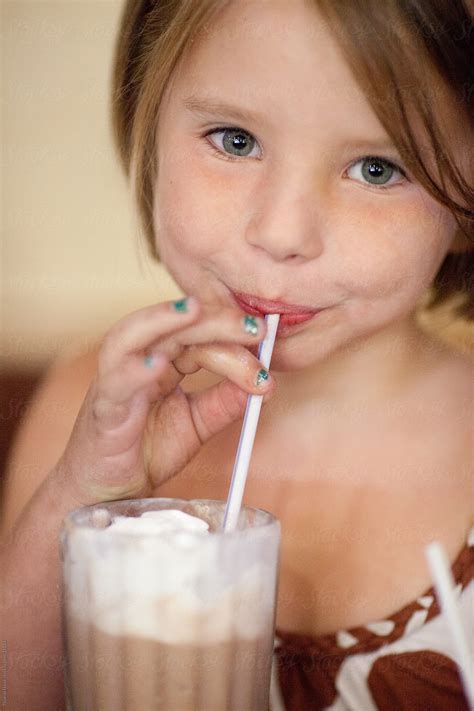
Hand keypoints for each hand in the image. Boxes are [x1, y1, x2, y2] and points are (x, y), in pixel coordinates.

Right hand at [55, 296, 275, 503]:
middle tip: (255, 328)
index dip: (233, 336)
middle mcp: (138, 362)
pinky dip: (133, 372)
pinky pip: (115, 384)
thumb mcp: (195, 424)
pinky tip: (157, 367)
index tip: (268, 343)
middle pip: (174, 327)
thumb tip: (265, 385)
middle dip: (215, 321)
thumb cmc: (144, 450)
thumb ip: (224, 404)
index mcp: (162, 362)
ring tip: (195, 310)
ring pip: (132, 336)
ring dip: (163, 319)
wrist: (106, 490)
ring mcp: (116, 381)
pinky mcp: (102, 408)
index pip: (200, 336)